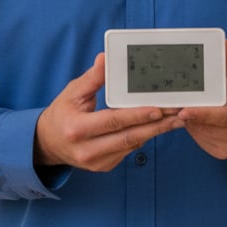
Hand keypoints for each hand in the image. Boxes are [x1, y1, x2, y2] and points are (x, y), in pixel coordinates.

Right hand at [34, 53, 183, 171]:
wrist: (49, 143)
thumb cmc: (62, 113)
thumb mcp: (72, 92)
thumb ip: (92, 78)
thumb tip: (106, 58)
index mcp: (77, 129)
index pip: (113, 121)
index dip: (137, 115)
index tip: (159, 108)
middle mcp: (86, 150)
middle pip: (128, 137)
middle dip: (156, 125)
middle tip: (178, 114)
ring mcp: (96, 162)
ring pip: (132, 146)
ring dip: (155, 132)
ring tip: (175, 120)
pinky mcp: (104, 167)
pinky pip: (128, 151)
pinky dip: (143, 137)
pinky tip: (157, 127)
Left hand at [177, 41, 226, 160]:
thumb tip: (224, 44)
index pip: (225, 116)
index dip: (203, 114)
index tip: (184, 110)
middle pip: (209, 126)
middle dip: (190, 114)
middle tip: (175, 101)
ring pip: (201, 133)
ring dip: (190, 120)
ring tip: (190, 106)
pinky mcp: (222, 153)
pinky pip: (200, 140)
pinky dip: (194, 127)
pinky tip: (196, 118)